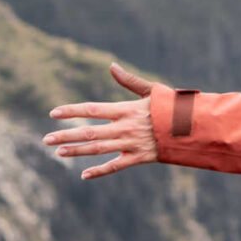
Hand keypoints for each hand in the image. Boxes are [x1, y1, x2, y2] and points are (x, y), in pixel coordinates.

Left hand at [42, 63, 161, 179]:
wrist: (194, 128)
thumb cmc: (172, 107)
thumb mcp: (152, 91)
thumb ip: (129, 81)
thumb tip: (111, 66)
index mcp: (126, 110)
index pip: (92, 109)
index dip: (71, 111)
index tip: (53, 113)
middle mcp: (125, 127)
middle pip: (89, 132)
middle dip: (65, 136)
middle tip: (46, 139)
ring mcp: (131, 144)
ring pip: (98, 149)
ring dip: (77, 151)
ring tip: (59, 152)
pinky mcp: (139, 158)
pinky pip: (115, 166)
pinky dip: (100, 171)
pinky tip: (84, 174)